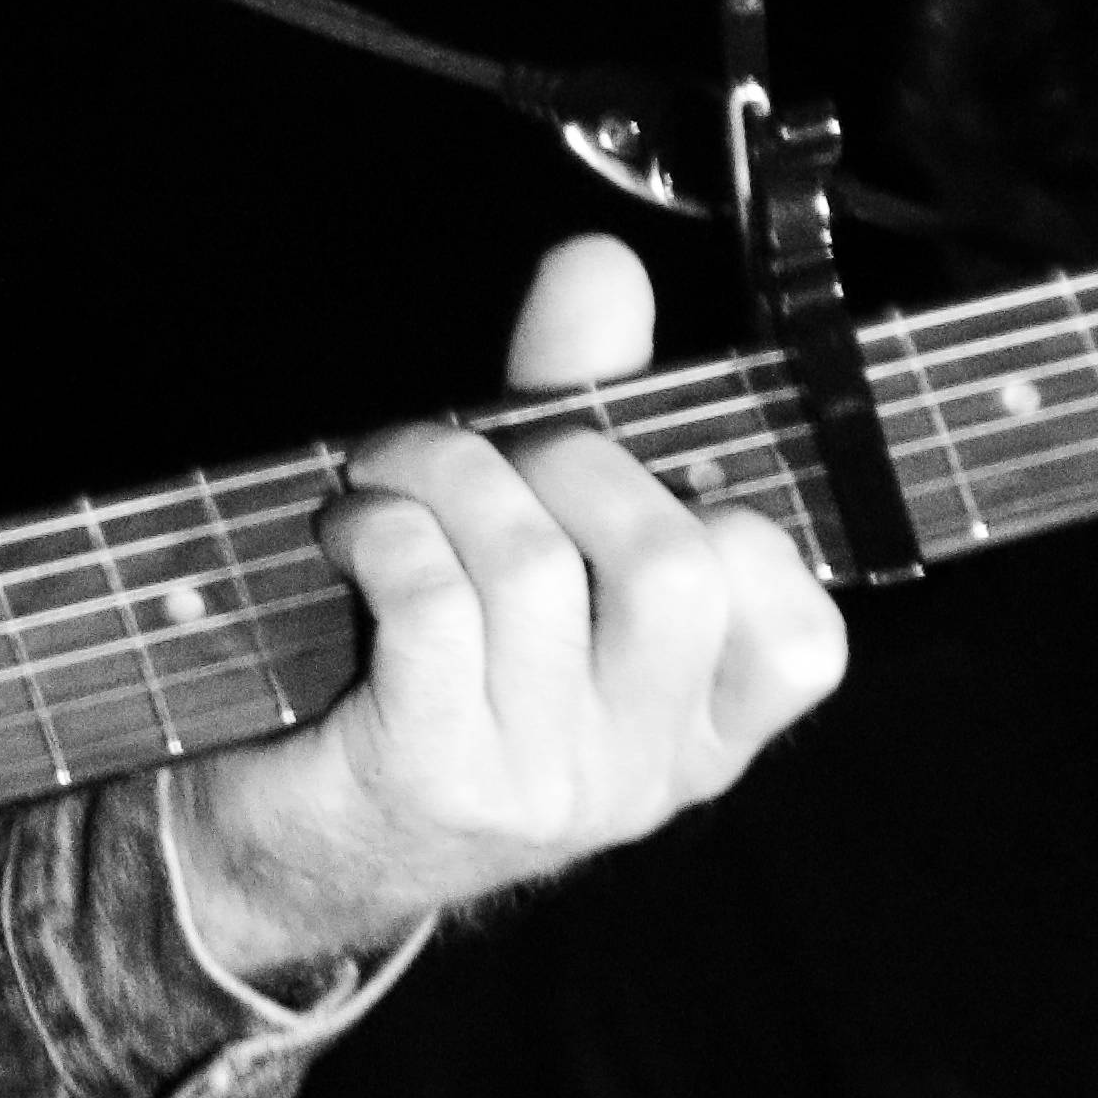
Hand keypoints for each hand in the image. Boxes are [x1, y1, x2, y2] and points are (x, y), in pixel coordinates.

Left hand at [179, 234, 849, 978]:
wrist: (292, 835)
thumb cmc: (428, 664)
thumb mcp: (527, 539)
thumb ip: (580, 406)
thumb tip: (602, 262)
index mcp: (706, 726)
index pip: (805, 630)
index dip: (730, 527)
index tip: (628, 486)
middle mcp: (649, 771)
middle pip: (676, 569)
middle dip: (570, 462)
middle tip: (486, 454)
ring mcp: (550, 785)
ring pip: (535, 567)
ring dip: (443, 474)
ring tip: (388, 472)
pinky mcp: (439, 777)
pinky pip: (432, 603)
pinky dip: (382, 529)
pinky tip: (349, 533)